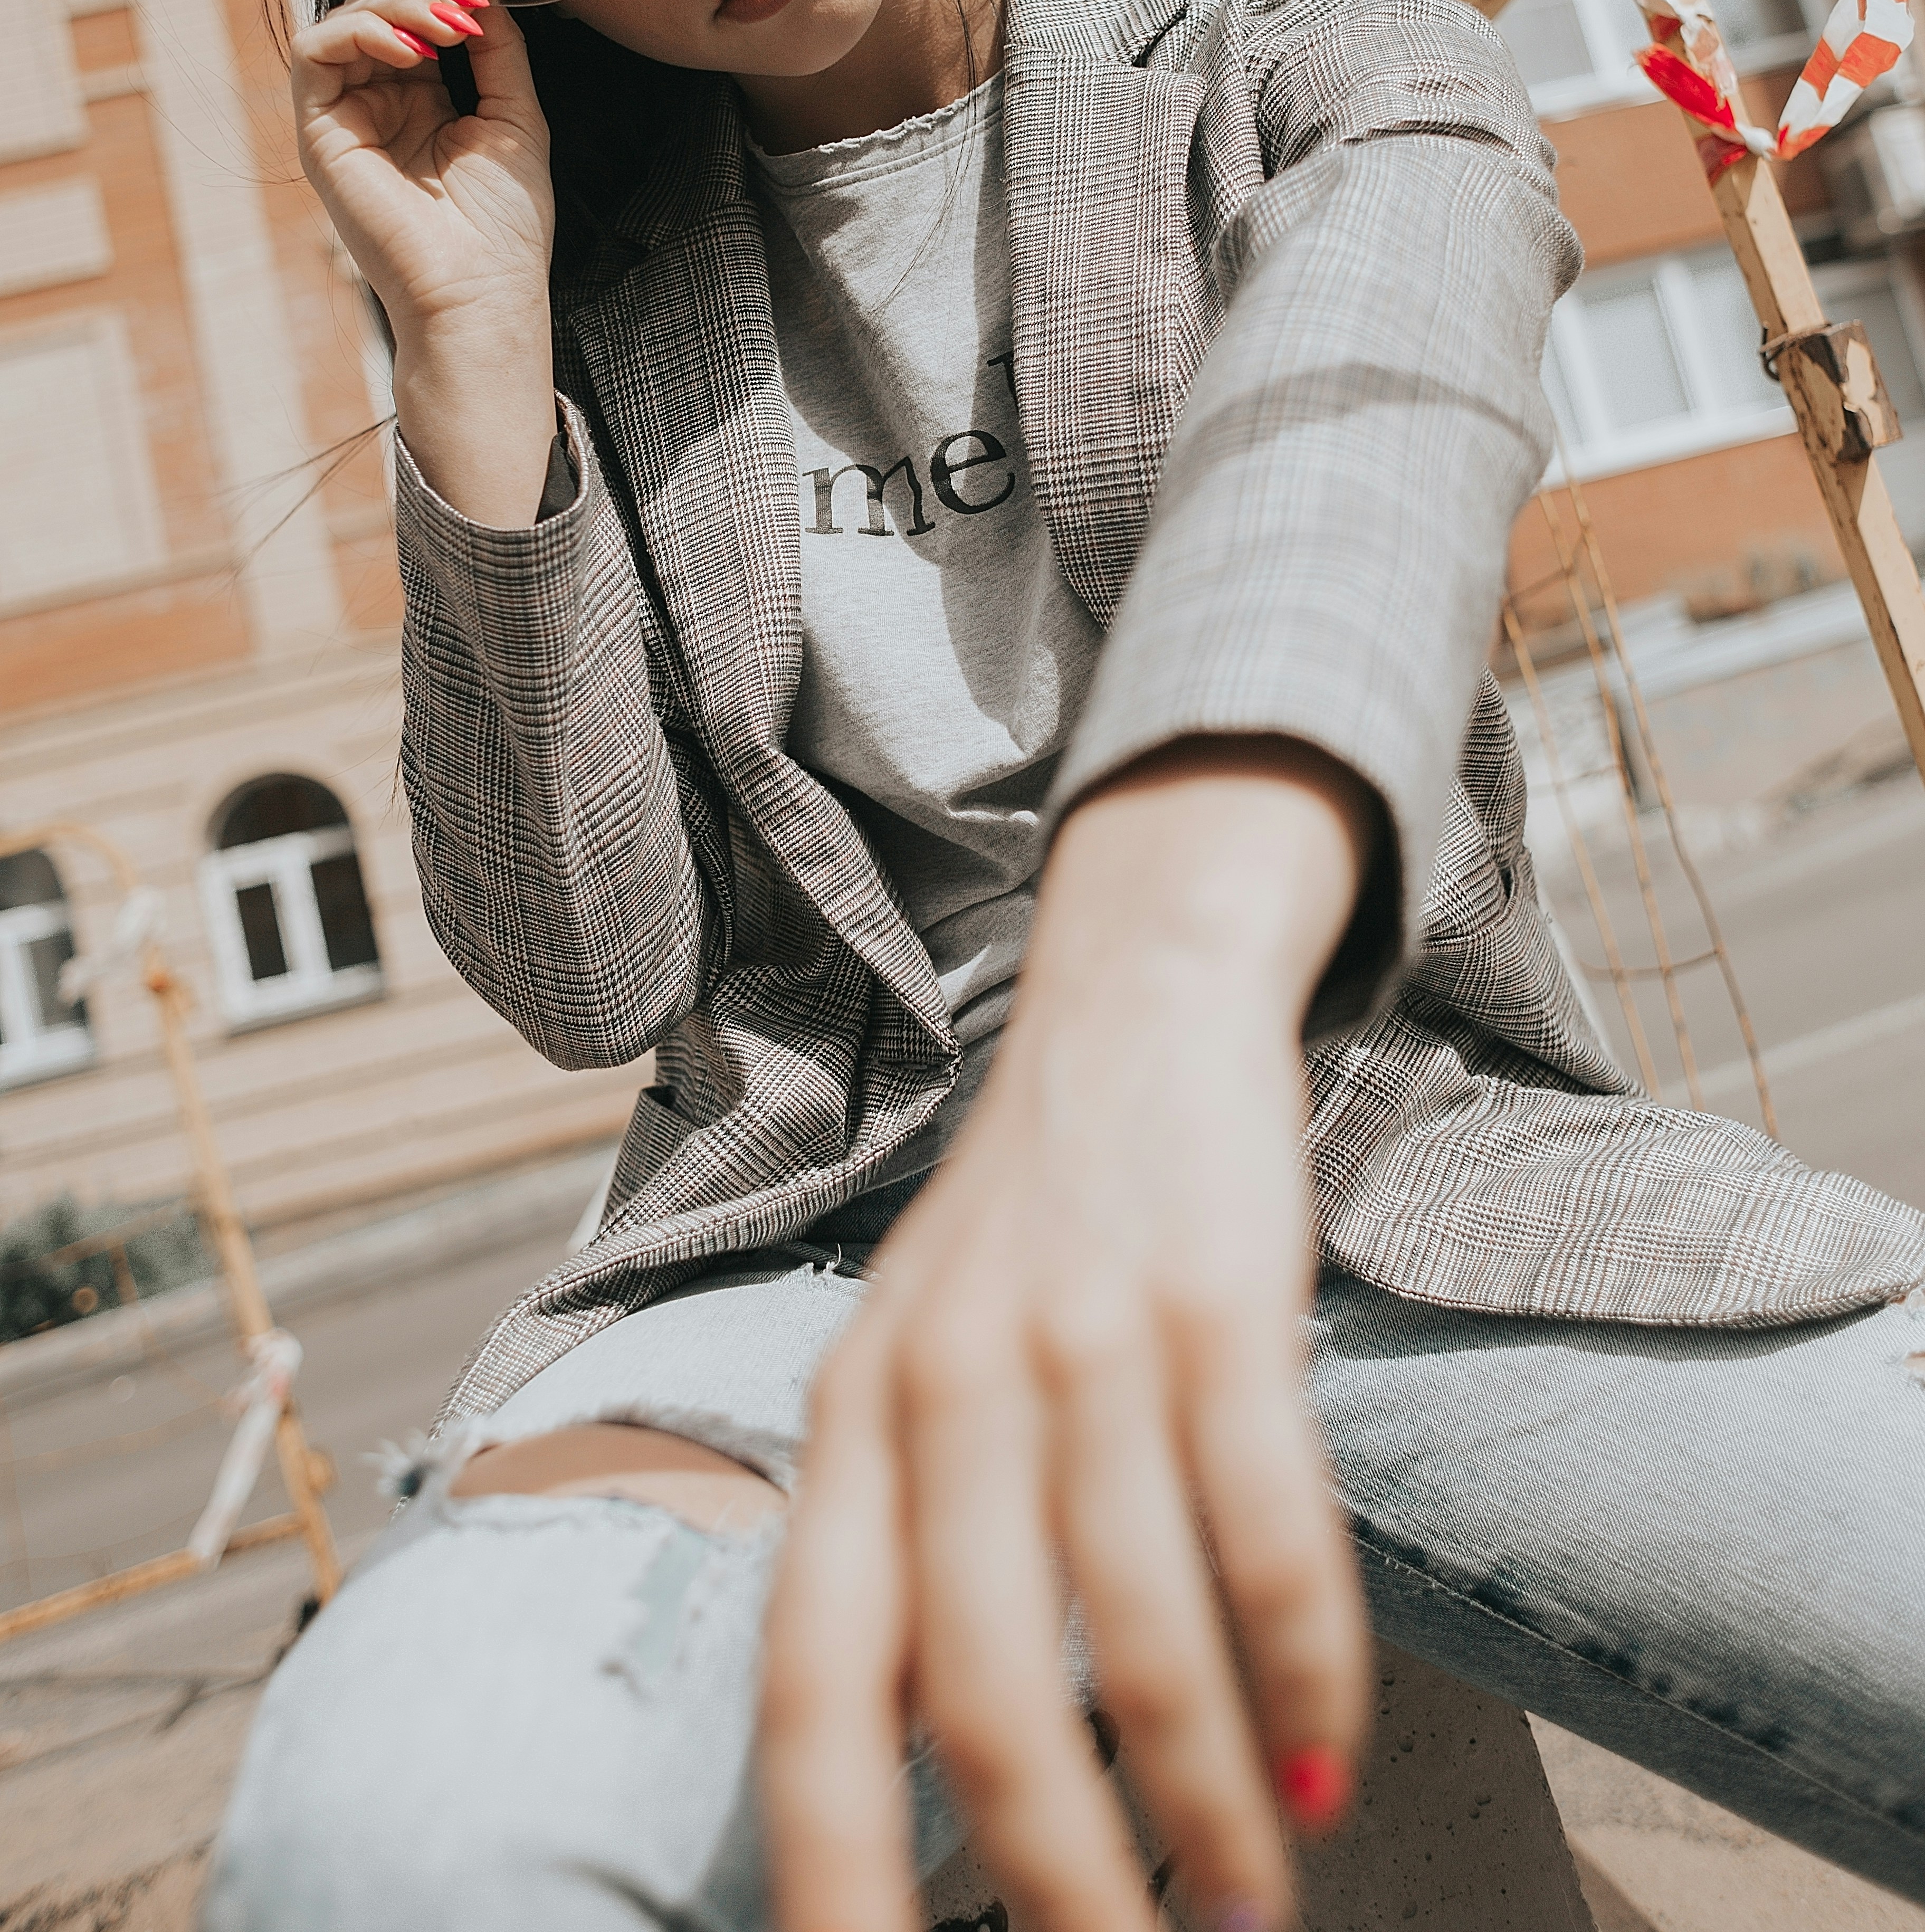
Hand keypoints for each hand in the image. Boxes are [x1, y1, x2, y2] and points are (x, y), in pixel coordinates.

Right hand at [291, 0, 552, 339]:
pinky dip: (360, 31)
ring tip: (449, 25)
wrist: (481, 294)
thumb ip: (499, 50)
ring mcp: (345, 119)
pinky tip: (413, 50)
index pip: (412, 16)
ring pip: (343, 19)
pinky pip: (314, 52)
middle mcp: (377, 105)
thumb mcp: (514, 116)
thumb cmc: (504, 226)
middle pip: (374, 7)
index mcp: (422, 102)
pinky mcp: (320, 135)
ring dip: (396, 3)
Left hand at [761, 739, 1371, 1931]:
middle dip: (1061, 1878)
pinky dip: (1305, 1670)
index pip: (813, 1693)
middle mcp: (944, 1390)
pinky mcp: (1217, 1302)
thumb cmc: (1023, 1234)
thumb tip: (917, 1790)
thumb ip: (897, 1556)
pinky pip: (1266, 1528)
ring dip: (1205, 1802)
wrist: (1132, 1001)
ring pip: (1142, 1632)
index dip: (833, 1869)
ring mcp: (1084, 1341)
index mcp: (848, 1425)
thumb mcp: (909, 1375)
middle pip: (986, 1693)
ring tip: (1248, 1908)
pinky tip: (1320, 1758)